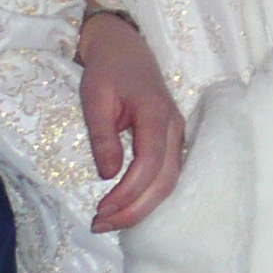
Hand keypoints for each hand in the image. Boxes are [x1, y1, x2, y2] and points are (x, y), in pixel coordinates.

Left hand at [77, 11, 186, 231]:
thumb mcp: (95, 98)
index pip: (149, 162)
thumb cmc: (107, 70)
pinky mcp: (172, 140)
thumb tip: (108, 174)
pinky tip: (128, 206)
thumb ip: (103, 136)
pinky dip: (149, 196)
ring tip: (111, 221)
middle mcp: (174, 126)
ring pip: (170, 181)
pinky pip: (167, 174)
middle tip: (102, 224)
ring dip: (143, 206)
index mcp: (155, 112)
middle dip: (135, 208)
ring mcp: (177, 133)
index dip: (128, 191)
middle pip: (165, 179)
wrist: (125, 48)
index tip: (101, 208)